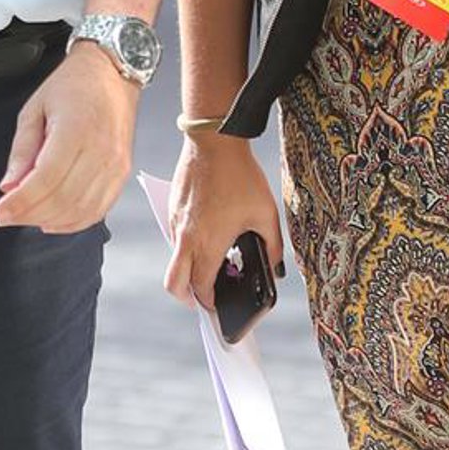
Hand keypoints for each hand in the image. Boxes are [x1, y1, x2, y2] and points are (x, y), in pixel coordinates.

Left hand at [0, 45, 138, 232]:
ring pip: (81, 209)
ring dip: (51, 220)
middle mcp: (100, 149)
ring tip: (29, 217)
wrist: (110, 74)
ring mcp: (115, 163)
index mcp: (75, 129)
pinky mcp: (122, 172)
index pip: (46, 179)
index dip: (21, 202)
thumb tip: (10, 185)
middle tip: (9, 216)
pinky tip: (55, 221)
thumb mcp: (34, 109)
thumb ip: (22, 150)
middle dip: (30, 214)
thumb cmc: (74, 85)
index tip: (1, 212)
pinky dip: (75, 222)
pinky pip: (99, 209)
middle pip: (63, 199)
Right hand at [163, 133, 284, 311]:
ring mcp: (176, 224)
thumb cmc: (241, 177)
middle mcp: (186, 238)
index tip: (220, 306)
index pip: (201, 288)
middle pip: (174, 285)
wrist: (213, 142)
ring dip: (188, 270)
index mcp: (208, 244)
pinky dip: (186, 248)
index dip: (211, 302)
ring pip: (174, 261)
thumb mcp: (266, 213)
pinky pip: (175, 239)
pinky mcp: (173, 210)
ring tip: (212, 263)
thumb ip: (273, 246)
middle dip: (187, 298)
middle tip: (204, 299)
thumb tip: (275, 267)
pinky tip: (208, 235)